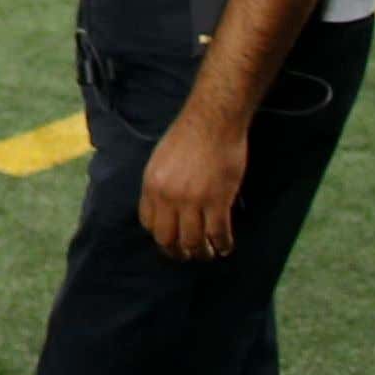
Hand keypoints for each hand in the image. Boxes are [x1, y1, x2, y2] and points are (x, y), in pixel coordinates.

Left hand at [141, 104, 255, 258]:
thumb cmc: (189, 135)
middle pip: (167, 239)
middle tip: (189, 254)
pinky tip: (225, 247)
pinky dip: (222, 245)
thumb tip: (165, 207)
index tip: (172, 239)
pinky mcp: (217, 200)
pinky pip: (218, 234)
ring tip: (209, 253)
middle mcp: (167, 197)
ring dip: (202, 253)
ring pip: (193, 242)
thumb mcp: (161, 160)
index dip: (161, 236)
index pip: (149, 224)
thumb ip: (160, 184)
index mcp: (151, 186)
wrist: (213, 120)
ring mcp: (192, 200)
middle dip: (178, 251)